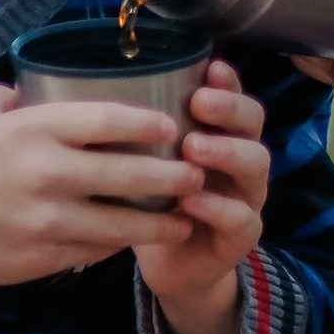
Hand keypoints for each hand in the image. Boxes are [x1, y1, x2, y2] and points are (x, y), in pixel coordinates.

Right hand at [0, 87, 204, 292]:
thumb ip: (19, 100)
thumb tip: (42, 86)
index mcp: (34, 127)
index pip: (113, 120)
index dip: (153, 125)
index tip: (176, 127)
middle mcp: (47, 172)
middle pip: (132, 175)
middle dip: (174, 178)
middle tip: (197, 175)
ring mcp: (45, 220)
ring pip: (122, 224)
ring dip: (158, 223)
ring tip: (182, 219)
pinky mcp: (39, 257)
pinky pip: (93, 252)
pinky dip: (115, 247)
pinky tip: (130, 243)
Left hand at [135, 70, 275, 333]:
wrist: (171, 266)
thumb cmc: (151, 202)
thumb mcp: (140, 162)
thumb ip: (131, 130)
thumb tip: (78, 85)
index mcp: (219, 131)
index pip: (231, 94)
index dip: (226, 80)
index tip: (209, 67)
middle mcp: (240, 157)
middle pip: (253, 121)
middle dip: (229, 108)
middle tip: (199, 103)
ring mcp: (247, 196)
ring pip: (255, 164)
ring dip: (226, 152)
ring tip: (194, 148)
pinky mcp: (242, 235)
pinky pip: (242, 218)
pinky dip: (218, 207)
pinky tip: (193, 201)